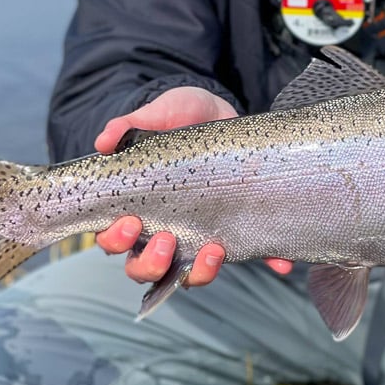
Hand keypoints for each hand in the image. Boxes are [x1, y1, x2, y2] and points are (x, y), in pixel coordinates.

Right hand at [94, 86, 292, 285]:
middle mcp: (164, 227)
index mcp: (139, 205)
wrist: (220, 110)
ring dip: (200, 272)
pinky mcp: (235, 228)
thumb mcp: (159, 113)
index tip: (130, 223)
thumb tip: (104, 141)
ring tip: (213, 250)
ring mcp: (200, 232)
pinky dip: (267, 263)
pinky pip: (252, 255)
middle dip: (152, 263)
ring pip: (190, 273)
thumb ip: (132, 124)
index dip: (116, 240)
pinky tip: (280, 263)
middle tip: (167, 241)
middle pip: (145, 268)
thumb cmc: (180, 116)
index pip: (114, 238)